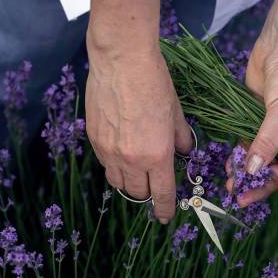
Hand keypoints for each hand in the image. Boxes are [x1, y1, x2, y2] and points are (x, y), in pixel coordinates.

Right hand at [85, 45, 191, 222]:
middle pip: (137, 193)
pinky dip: (114, 165)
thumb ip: (181, 138)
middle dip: (147, 193)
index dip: (164, 209)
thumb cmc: (155, 83)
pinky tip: (122, 151)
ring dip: (129, 182)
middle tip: (154, 183)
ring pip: (117, 182)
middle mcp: (131, 159)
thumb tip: (184, 152)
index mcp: (157, 154)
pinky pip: (105, 164)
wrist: (121, 60)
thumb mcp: (176, 113)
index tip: (165, 217)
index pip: (162, 193)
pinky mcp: (94, 139)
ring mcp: (109, 150)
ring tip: (137, 170)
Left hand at [225, 34, 277, 206]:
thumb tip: (251, 170)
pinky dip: (239, 153)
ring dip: (245, 170)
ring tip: (229, 182)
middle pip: (277, 168)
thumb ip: (267, 143)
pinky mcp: (258, 119)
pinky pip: (248, 142)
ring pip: (260, 158)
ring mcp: (275, 129)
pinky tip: (229, 164)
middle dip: (257, 182)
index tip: (260, 182)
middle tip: (238, 195)